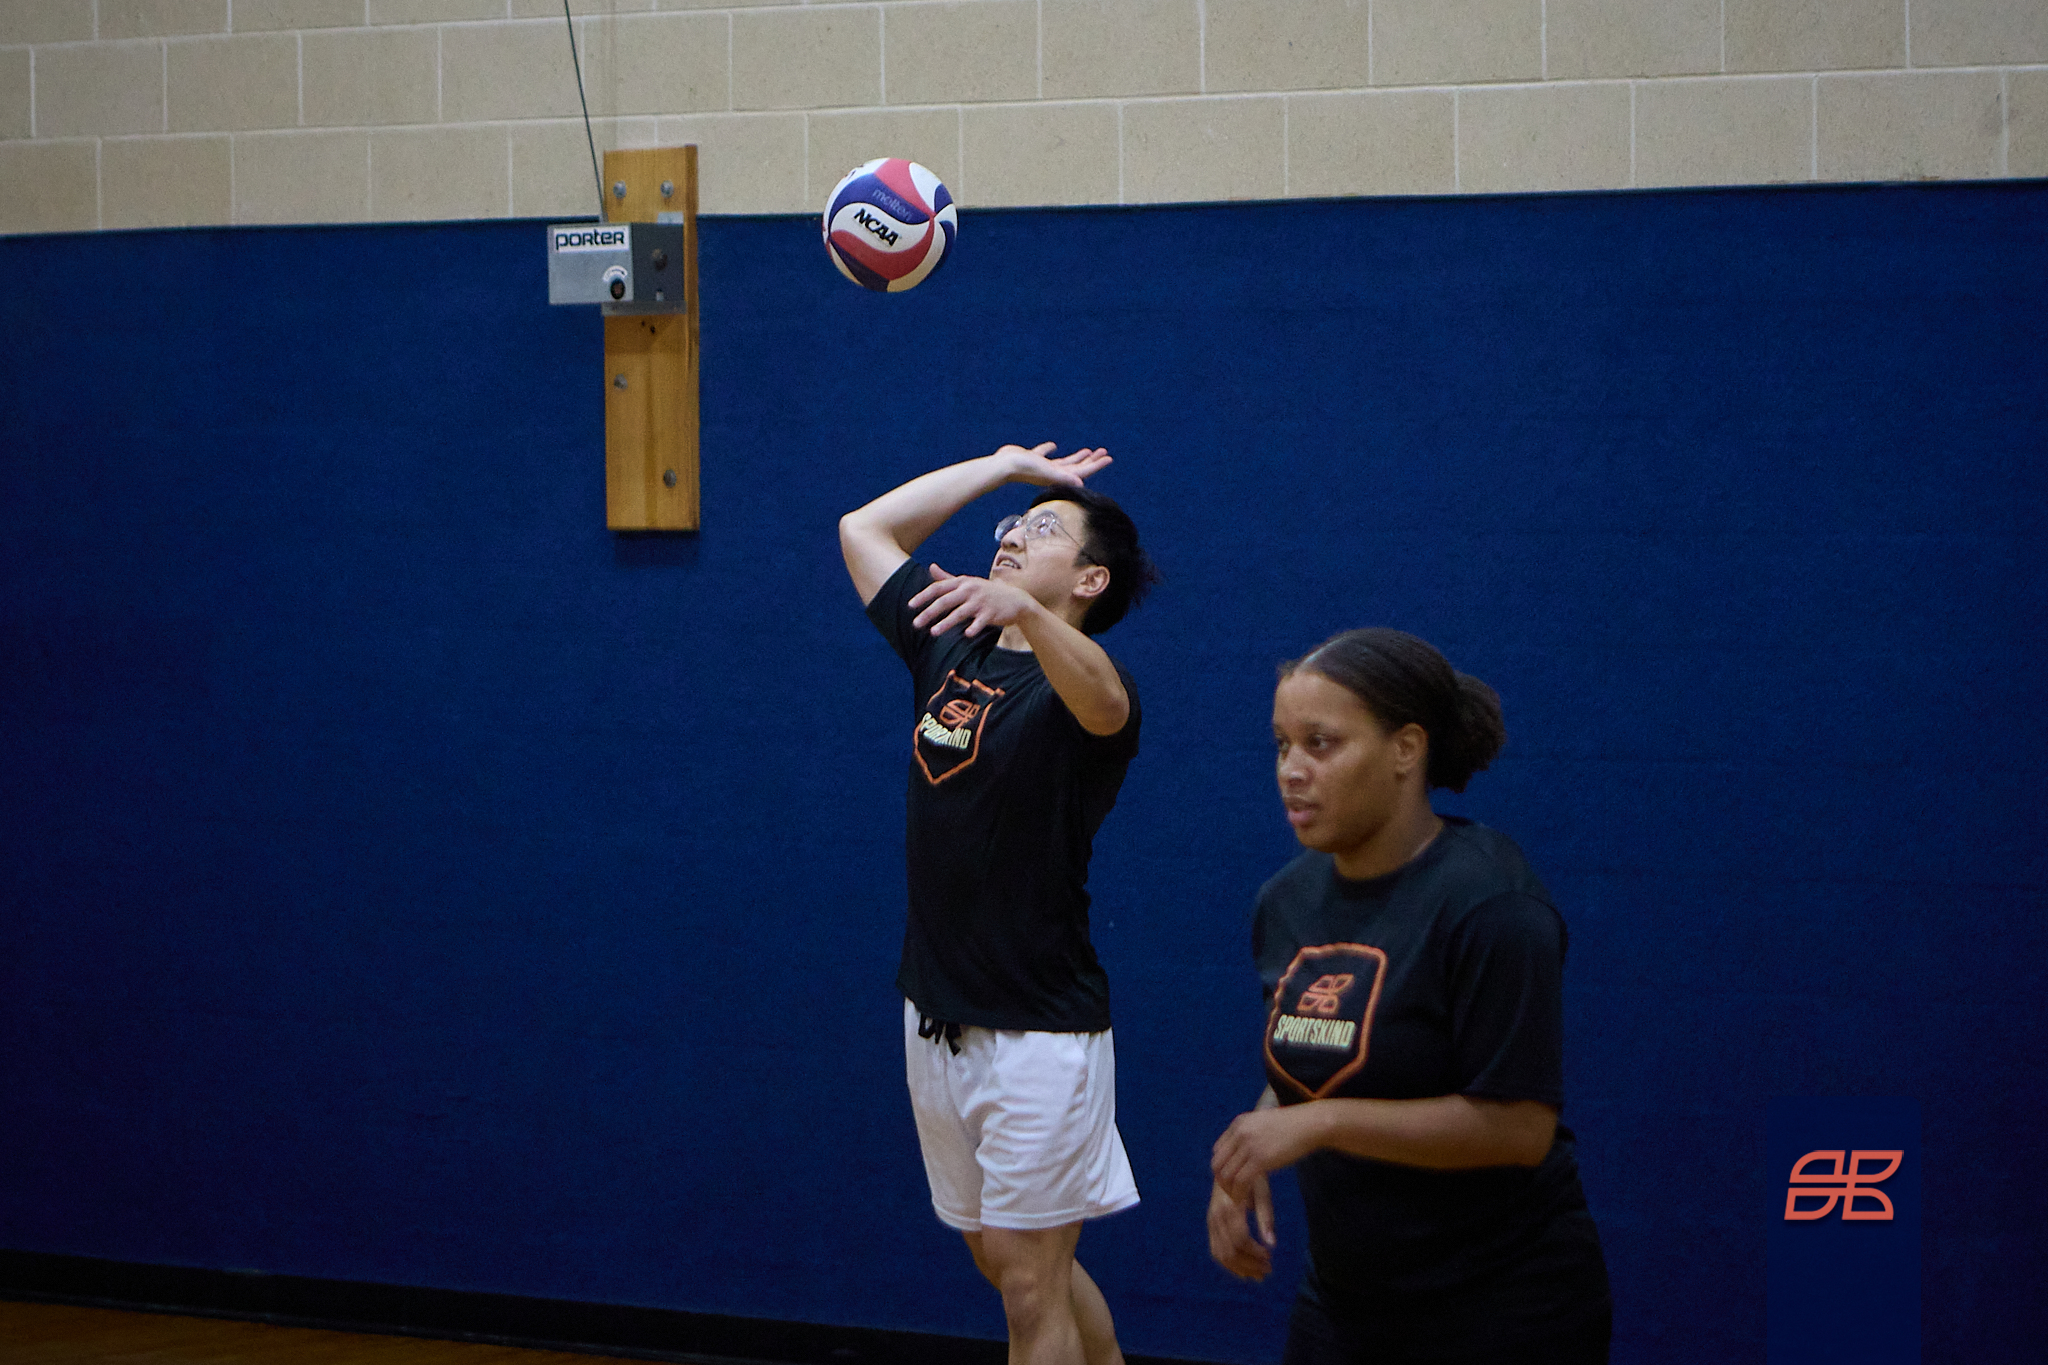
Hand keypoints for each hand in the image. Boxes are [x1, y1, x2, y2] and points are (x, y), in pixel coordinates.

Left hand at [910, 563, 1037, 636]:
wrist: (1015, 599)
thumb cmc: (987, 592)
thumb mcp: (968, 582)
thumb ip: (948, 578)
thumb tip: (931, 567)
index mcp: (962, 582)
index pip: (938, 588)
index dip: (923, 596)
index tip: (910, 606)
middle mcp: (970, 590)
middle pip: (945, 601)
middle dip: (929, 612)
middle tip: (915, 624)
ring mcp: (981, 602)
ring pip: (960, 613)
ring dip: (946, 623)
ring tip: (933, 632)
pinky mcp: (991, 613)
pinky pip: (980, 622)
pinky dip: (973, 628)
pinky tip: (965, 635)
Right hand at [996, 441, 1112, 487]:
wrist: (1003, 466)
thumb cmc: (1025, 469)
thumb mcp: (1047, 472)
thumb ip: (1064, 478)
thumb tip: (1081, 484)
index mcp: (1059, 476)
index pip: (1083, 471)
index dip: (1096, 465)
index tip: (1109, 457)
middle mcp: (1053, 473)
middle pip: (1077, 467)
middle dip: (1091, 461)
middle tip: (1104, 452)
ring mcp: (1043, 467)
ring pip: (1064, 462)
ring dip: (1077, 457)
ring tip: (1088, 451)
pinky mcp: (1032, 459)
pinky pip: (1045, 454)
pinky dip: (1050, 450)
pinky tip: (1054, 446)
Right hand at [1207, 1177, 1274, 1280]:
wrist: (1230, 1163)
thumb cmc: (1250, 1176)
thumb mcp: (1262, 1192)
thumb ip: (1266, 1218)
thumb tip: (1272, 1245)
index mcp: (1230, 1207)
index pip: (1240, 1240)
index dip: (1255, 1253)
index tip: (1269, 1257)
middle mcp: (1216, 1216)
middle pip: (1230, 1251)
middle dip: (1249, 1265)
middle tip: (1267, 1270)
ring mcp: (1211, 1221)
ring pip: (1221, 1254)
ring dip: (1239, 1268)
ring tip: (1257, 1273)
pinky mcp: (1210, 1224)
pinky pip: (1215, 1249)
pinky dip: (1228, 1263)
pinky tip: (1243, 1269)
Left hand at [1212, 1103, 1321, 1204]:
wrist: (1310, 1124)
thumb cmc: (1294, 1126)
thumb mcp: (1265, 1124)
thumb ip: (1251, 1134)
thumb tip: (1246, 1150)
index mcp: (1239, 1123)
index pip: (1218, 1150)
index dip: (1221, 1167)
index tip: (1230, 1180)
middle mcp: (1240, 1133)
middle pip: (1218, 1163)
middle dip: (1222, 1182)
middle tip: (1231, 1194)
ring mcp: (1249, 1145)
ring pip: (1227, 1174)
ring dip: (1230, 1191)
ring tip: (1238, 1201)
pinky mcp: (1260, 1159)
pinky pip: (1241, 1181)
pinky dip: (1240, 1194)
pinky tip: (1246, 1202)